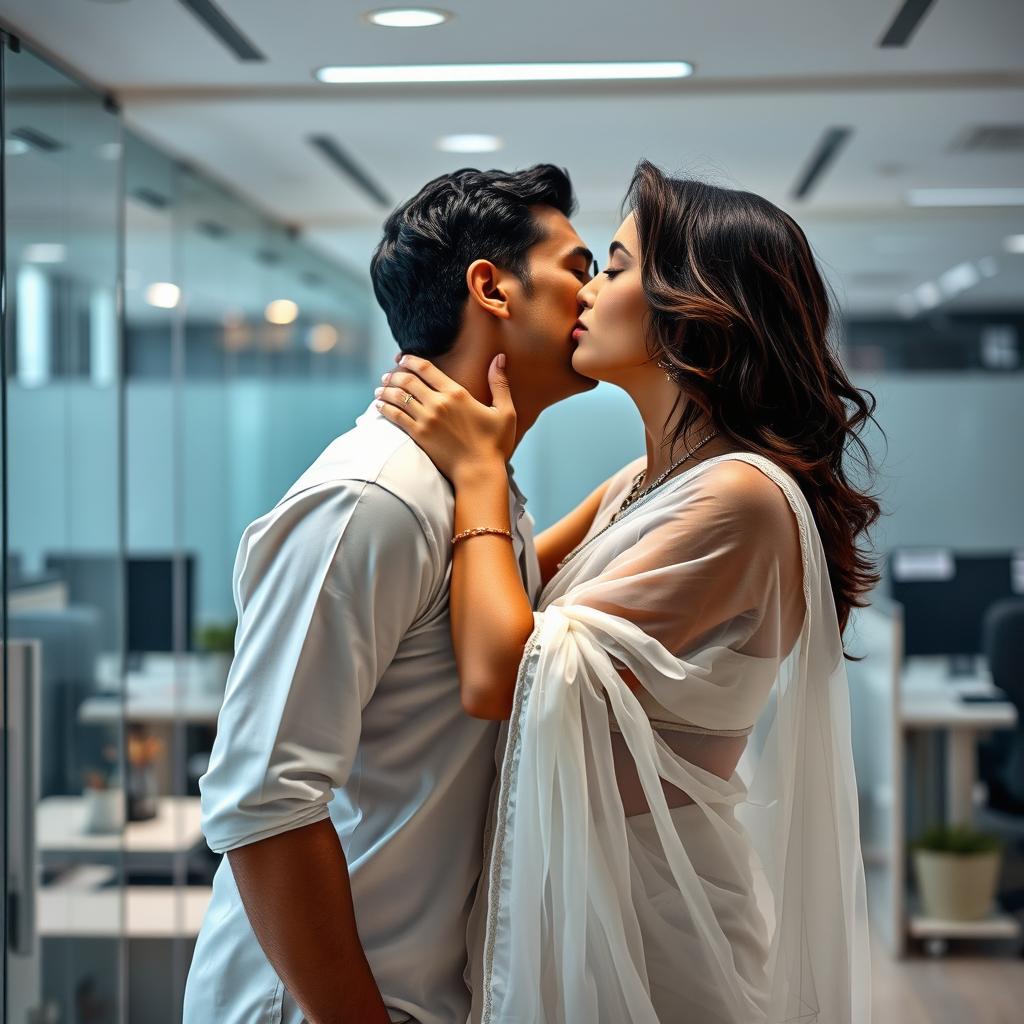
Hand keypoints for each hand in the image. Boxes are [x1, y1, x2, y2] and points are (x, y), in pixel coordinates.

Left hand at [375, 354, 515, 484]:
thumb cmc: (495, 444)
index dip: (411, 360)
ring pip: (398, 397)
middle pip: (408, 380)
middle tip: (388, 375)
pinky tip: (378, 406)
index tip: (402, 358)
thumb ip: (499, 384)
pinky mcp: (419, 435)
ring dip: (386, 390)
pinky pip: (395, 416)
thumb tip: (500, 358)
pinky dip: (385, 408)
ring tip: (380, 389)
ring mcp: (426, 420)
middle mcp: (438, 403)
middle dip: (394, 374)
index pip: (426, 369)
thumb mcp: (505, 411)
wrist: (479, 472)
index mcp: (457, 393)